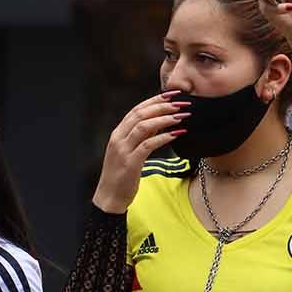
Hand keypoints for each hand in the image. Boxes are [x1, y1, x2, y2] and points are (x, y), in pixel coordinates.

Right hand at [92, 91, 190, 212]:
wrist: (109, 197)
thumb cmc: (122, 175)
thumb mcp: (130, 152)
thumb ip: (141, 137)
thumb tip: (160, 122)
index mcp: (118, 133)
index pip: (136, 110)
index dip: (155, 100)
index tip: (172, 95)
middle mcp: (118, 138)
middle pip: (140, 114)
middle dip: (162, 106)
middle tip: (182, 103)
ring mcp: (123, 150)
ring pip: (143, 126)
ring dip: (164, 119)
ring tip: (181, 116)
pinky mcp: (130, 163)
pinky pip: (147, 145)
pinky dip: (163, 137)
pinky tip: (176, 134)